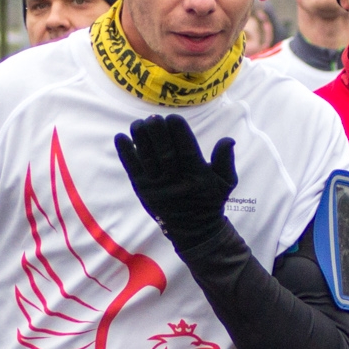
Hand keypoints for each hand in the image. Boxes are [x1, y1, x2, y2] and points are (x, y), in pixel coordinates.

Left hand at [114, 114, 236, 252]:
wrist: (194, 230)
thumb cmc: (210, 201)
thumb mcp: (225, 183)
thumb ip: (225, 161)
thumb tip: (228, 140)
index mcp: (197, 175)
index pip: (187, 150)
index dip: (179, 133)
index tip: (173, 117)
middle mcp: (176, 180)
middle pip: (164, 152)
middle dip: (158, 133)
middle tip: (153, 118)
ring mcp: (157, 185)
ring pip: (146, 158)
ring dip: (140, 138)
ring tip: (137, 123)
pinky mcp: (142, 190)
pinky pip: (132, 169)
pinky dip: (125, 153)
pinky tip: (120, 137)